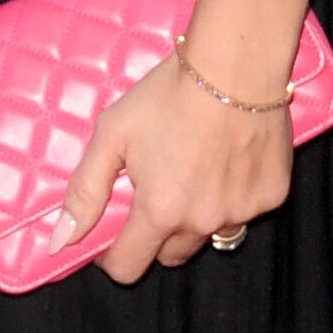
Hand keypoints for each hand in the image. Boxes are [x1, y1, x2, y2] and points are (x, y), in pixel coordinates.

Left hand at [53, 46, 294, 284]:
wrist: (235, 64)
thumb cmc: (169, 95)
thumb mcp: (112, 135)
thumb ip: (84, 192)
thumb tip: (61, 240)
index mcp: (160, 211)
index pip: (128, 267)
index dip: (111, 257)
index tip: (108, 236)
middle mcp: (203, 221)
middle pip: (170, 256)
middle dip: (155, 237)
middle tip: (153, 194)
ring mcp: (242, 211)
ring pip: (211, 234)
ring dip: (197, 219)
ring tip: (193, 174)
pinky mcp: (271, 196)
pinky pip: (244, 211)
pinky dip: (232, 196)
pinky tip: (227, 160)